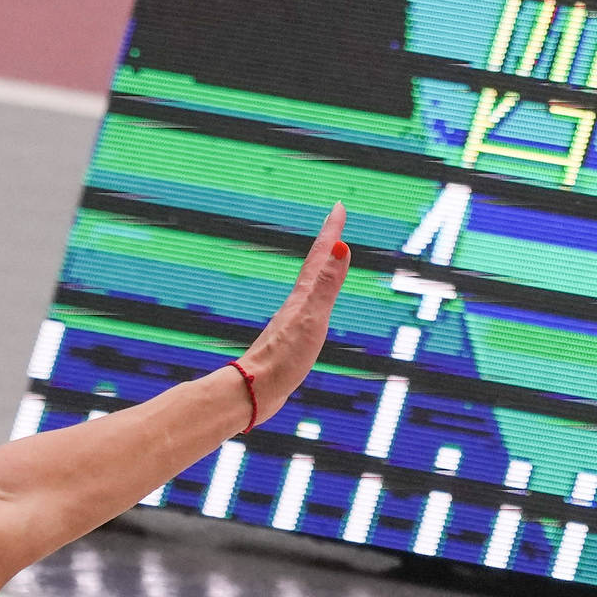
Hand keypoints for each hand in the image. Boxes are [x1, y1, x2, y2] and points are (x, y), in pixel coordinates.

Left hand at [234, 202, 353, 424]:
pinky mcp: (290, 339)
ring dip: (320, 268)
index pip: (320, 256)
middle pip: (314, 265)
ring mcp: (292, 321)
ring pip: (309, 285)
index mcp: (303, 297)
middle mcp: (296, 304)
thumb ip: (327, 284)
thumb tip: (340, 246)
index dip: (331, 231)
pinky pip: (308, 308)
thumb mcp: (312, 318)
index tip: (339, 207)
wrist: (255, 390)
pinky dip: (315, 296)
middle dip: (327, 243)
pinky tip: (312, 305)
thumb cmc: (284, 358)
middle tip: (336, 222)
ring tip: (327, 258)